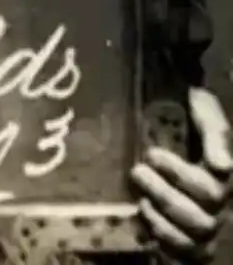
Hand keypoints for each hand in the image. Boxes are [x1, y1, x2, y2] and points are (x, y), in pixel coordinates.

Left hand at [131, 87, 231, 260]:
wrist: (174, 111)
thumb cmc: (191, 114)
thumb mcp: (206, 114)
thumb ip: (215, 136)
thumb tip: (224, 167)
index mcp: (223, 180)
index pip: (211, 192)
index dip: (180, 177)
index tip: (152, 154)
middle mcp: (217, 208)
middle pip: (201, 222)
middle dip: (165, 198)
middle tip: (138, 171)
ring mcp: (202, 225)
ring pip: (191, 243)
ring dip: (162, 225)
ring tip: (142, 200)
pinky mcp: (185, 237)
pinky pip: (180, 256)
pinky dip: (162, 245)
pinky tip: (144, 223)